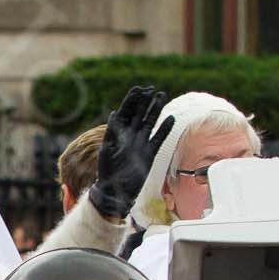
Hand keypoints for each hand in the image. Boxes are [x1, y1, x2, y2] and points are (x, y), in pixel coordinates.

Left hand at [89, 85, 172, 222]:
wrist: (116, 191)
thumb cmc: (107, 171)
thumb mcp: (107, 150)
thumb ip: (112, 133)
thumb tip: (114, 114)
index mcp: (118, 133)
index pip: (126, 112)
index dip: (132, 101)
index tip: (139, 89)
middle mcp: (130, 136)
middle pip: (139, 114)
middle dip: (145, 101)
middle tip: (152, 88)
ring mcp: (140, 144)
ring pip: (150, 122)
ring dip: (156, 110)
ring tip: (162, 96)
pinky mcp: (149, 153)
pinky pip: (158, 138)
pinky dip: (164, 129)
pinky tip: (170, 119)